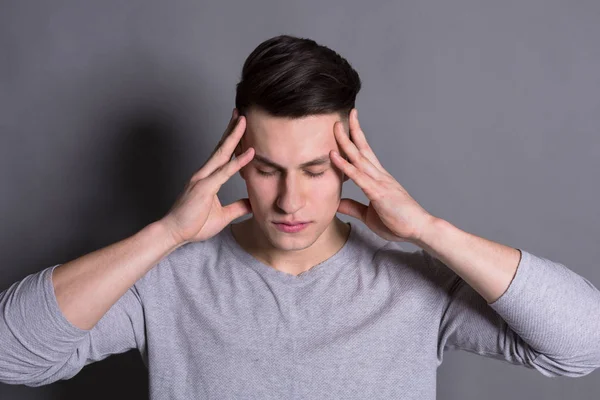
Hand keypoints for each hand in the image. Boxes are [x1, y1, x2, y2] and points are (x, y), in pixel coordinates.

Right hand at [160, 109, 254, 244]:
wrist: (174, 233)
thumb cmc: (193, 224)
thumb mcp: (223, 216)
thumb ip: (238, 207)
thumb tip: (253, 203)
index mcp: (208, 178)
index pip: (223, 155)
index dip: (232, 140)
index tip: (241, 127)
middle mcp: (204, 174)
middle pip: (221, 147)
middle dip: (232, 129)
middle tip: (242, 113)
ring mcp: (203, 178)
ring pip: (222, 153)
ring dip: (234, 136)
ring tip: (244, 121)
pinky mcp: (204, 187)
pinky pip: (224, 172)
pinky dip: (238, 161)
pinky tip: (250, 153)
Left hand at [330, 109, 435, 242]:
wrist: (420, 229)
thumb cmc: (399, 222)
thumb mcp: (369, 216)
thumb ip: (354, 207)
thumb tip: (337, 203)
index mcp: (379, 179)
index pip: (365, 154)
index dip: (355, 140)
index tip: (346, 127)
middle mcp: (380, 176)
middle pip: (362, 149)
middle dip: (350, 132)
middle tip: (338, 119)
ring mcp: (379, 182)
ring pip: (359, 157)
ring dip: (345, 142)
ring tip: (335, 127)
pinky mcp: (378, 193)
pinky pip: (358, 176)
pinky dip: (345, 165)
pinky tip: (334, 156)